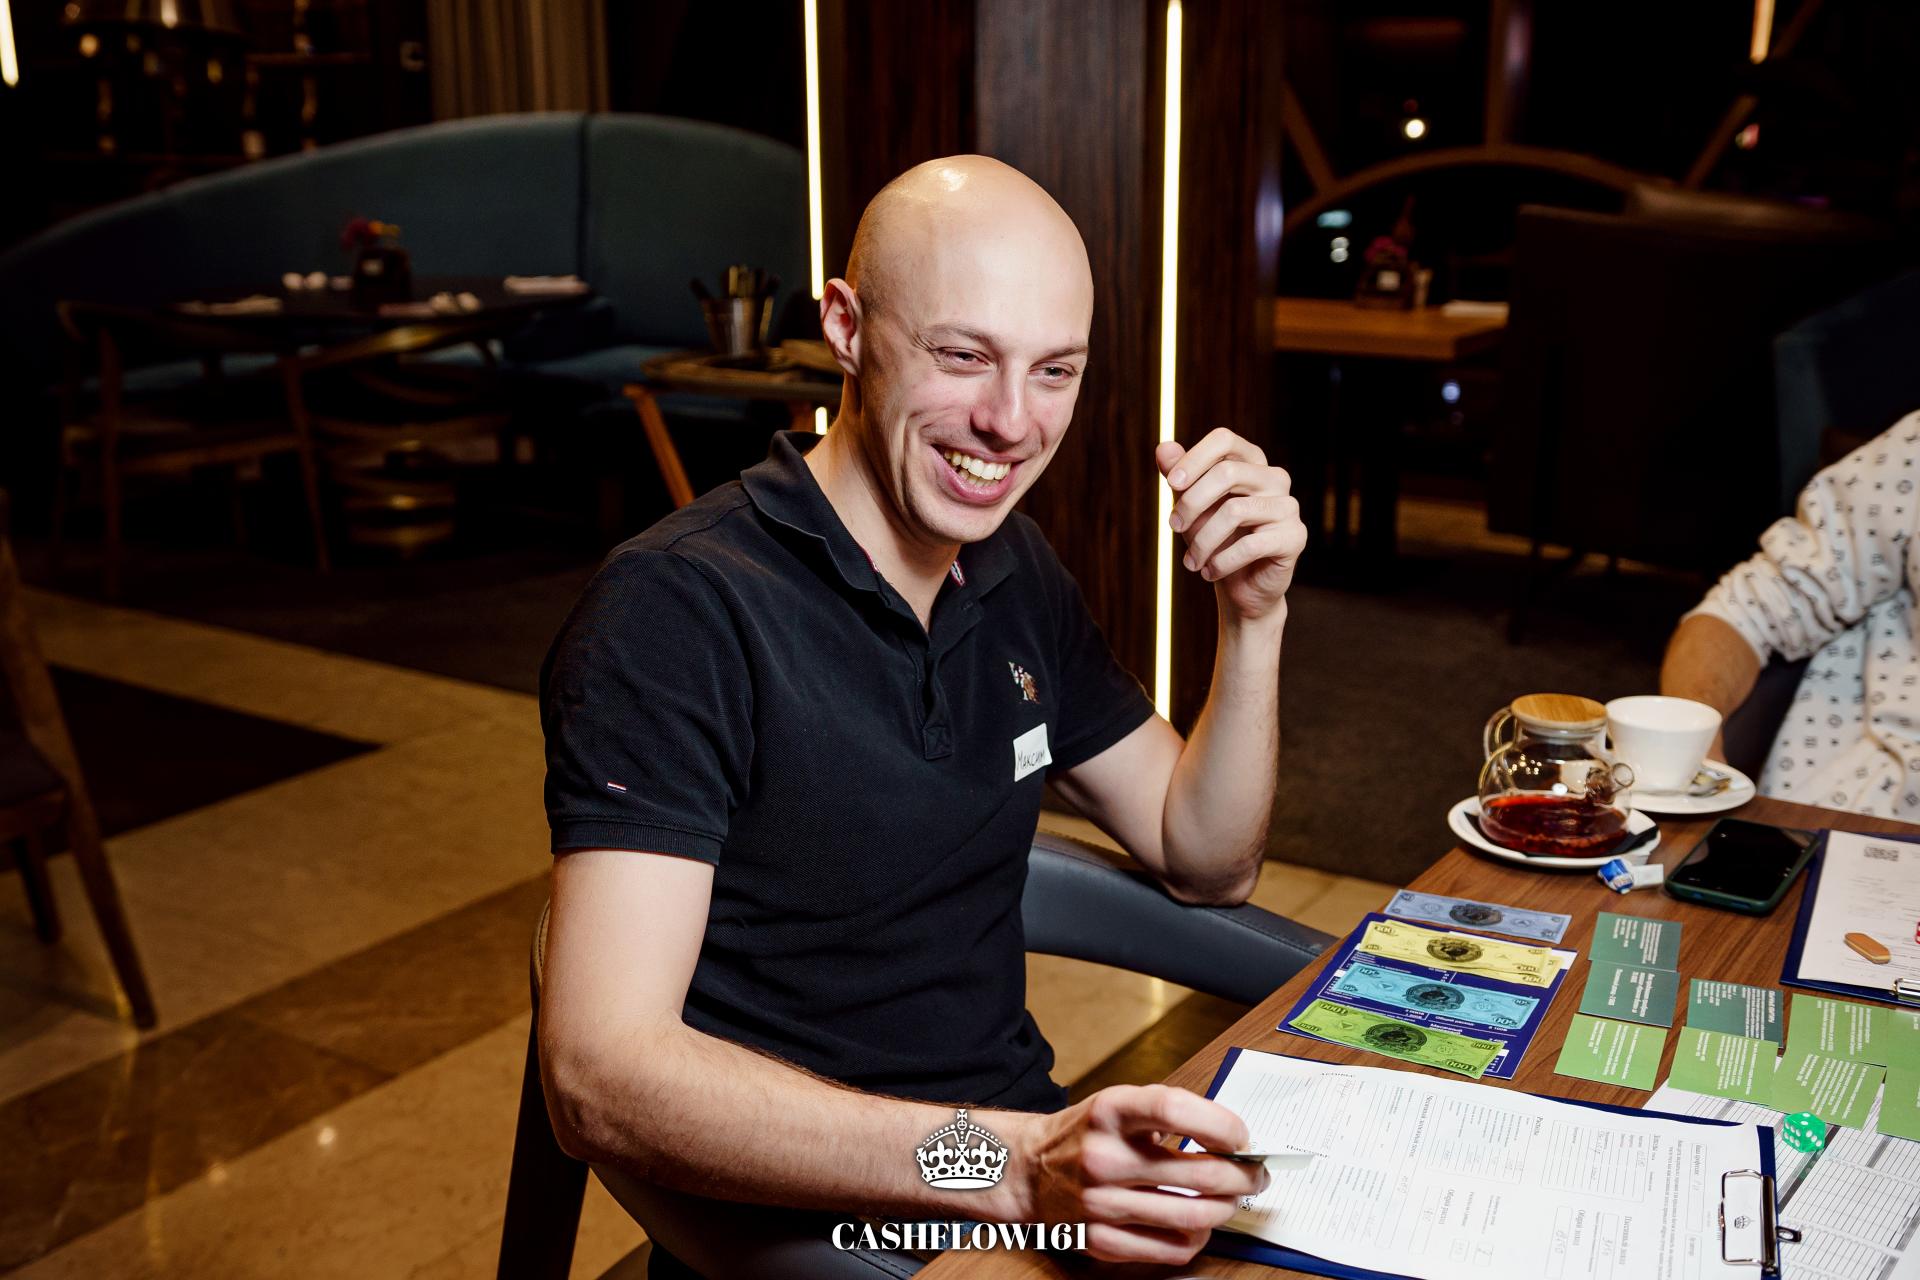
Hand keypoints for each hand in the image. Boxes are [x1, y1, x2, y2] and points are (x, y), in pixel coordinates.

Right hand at [1011, 1084, 1263, 1264]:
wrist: (1026, 1170)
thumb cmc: (1085, 1134)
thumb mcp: (1118, 1103)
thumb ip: (1170, 1111)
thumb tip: (1234, 1138)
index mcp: (1110, 1112)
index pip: (1175, 1111)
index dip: (1222, 1125)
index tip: (1242, 1137)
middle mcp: (1104, 1157)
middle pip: (1200, 1172)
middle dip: (1244, 1176)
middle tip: (1255, 1174)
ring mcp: (1102, 1203)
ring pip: (1194, 1215)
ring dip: (1228, 1208)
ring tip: (1232, 1198)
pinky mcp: (1102, 1241)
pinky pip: (1171, 1248)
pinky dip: (1198, 1237)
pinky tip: (1199, 1223)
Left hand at [1159, 429, 1305, 624]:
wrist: (1242, 586)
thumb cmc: (1216, 539)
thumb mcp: (1192, 506)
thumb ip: (1180, 476)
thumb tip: (1163, 446)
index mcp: (1252, 462)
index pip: (1224, 440)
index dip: (1195, 458)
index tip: (1172, 484)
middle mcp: (1275, 478)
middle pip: (1227, 472)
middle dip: (1192, 502)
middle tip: (1174, 526)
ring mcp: (1289, 506)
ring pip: (1234, 510)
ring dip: (1203, 541)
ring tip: (1192, 561)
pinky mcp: (1294, 537)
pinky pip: (1250, 545)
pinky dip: (1222, 562)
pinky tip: (1211, 572)